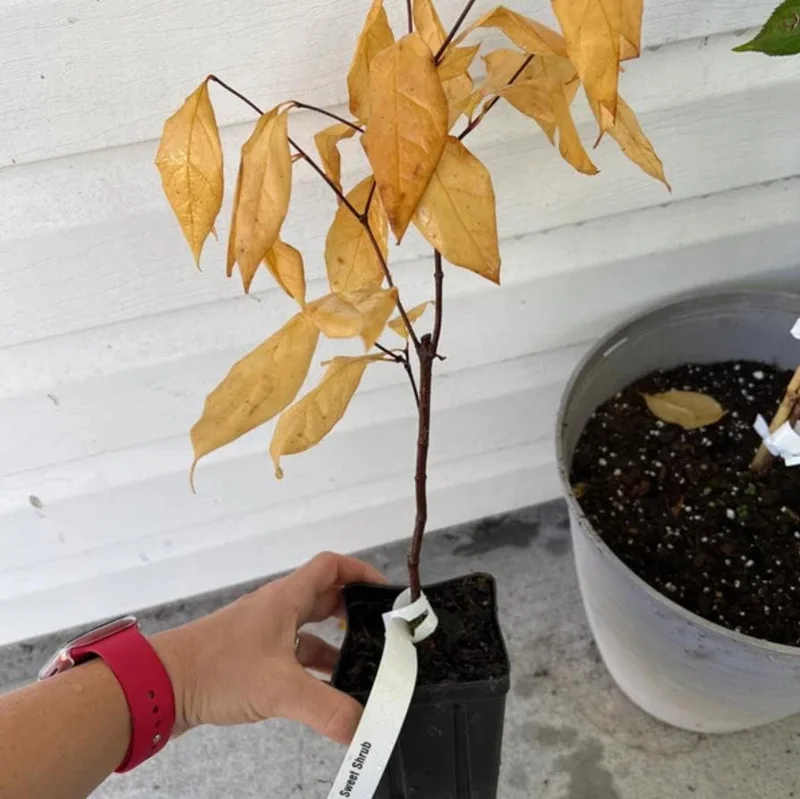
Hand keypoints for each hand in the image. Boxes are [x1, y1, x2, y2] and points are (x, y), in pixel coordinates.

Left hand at [151, 552, 386, 743]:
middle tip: (376, 630)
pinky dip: (311, 670)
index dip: (359, 572)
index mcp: (286, 599)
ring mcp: (262, 634)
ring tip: (357, 667)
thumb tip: (364, 728)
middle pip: (323, 598)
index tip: (383, 590)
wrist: (162, 687)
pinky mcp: (251, 659)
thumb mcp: (280, 688)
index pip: (331, 567)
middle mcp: (276, 610)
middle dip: (352, 612)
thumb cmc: (214, 669)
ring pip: (308, 630)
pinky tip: (322, 693)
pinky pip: (292, 656)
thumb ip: (327, 709)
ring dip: (333, 646)